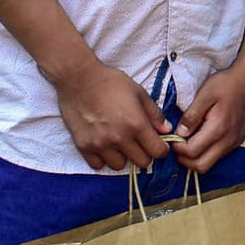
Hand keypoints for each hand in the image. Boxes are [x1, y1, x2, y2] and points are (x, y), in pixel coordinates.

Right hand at [55, 62, 169, 170]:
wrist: (78, 79)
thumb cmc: (110, 82)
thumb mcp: (138, 92)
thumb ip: (154, 113)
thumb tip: (166, 130)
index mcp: (136, 124)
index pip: (158, 152)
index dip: (162, 149)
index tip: (158, 144)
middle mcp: (120, 138)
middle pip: (142, 163)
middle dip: (145, 154)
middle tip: (139, 143)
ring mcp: (100, 144)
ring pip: (119, 166)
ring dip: (123, 157)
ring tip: (119, 143)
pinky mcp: (84, 146)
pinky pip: (98, 165)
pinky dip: (103, 159)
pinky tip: (104, 146)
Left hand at [175, 61, 244, 172]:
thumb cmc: (227, 84)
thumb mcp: (205, 94)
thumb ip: (191, 116)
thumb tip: (179, 133)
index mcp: (219, 128)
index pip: (193, 152)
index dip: (177, 148)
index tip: (170, 138)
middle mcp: (228, 140)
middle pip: (201, 166)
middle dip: (184, 160)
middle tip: (176, 144)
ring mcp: (234, 143)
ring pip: (210, 163)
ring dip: (194, 158)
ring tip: (186, 141)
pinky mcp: (237, 141)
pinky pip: (218, 156)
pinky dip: (205, 153)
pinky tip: (199, 138)